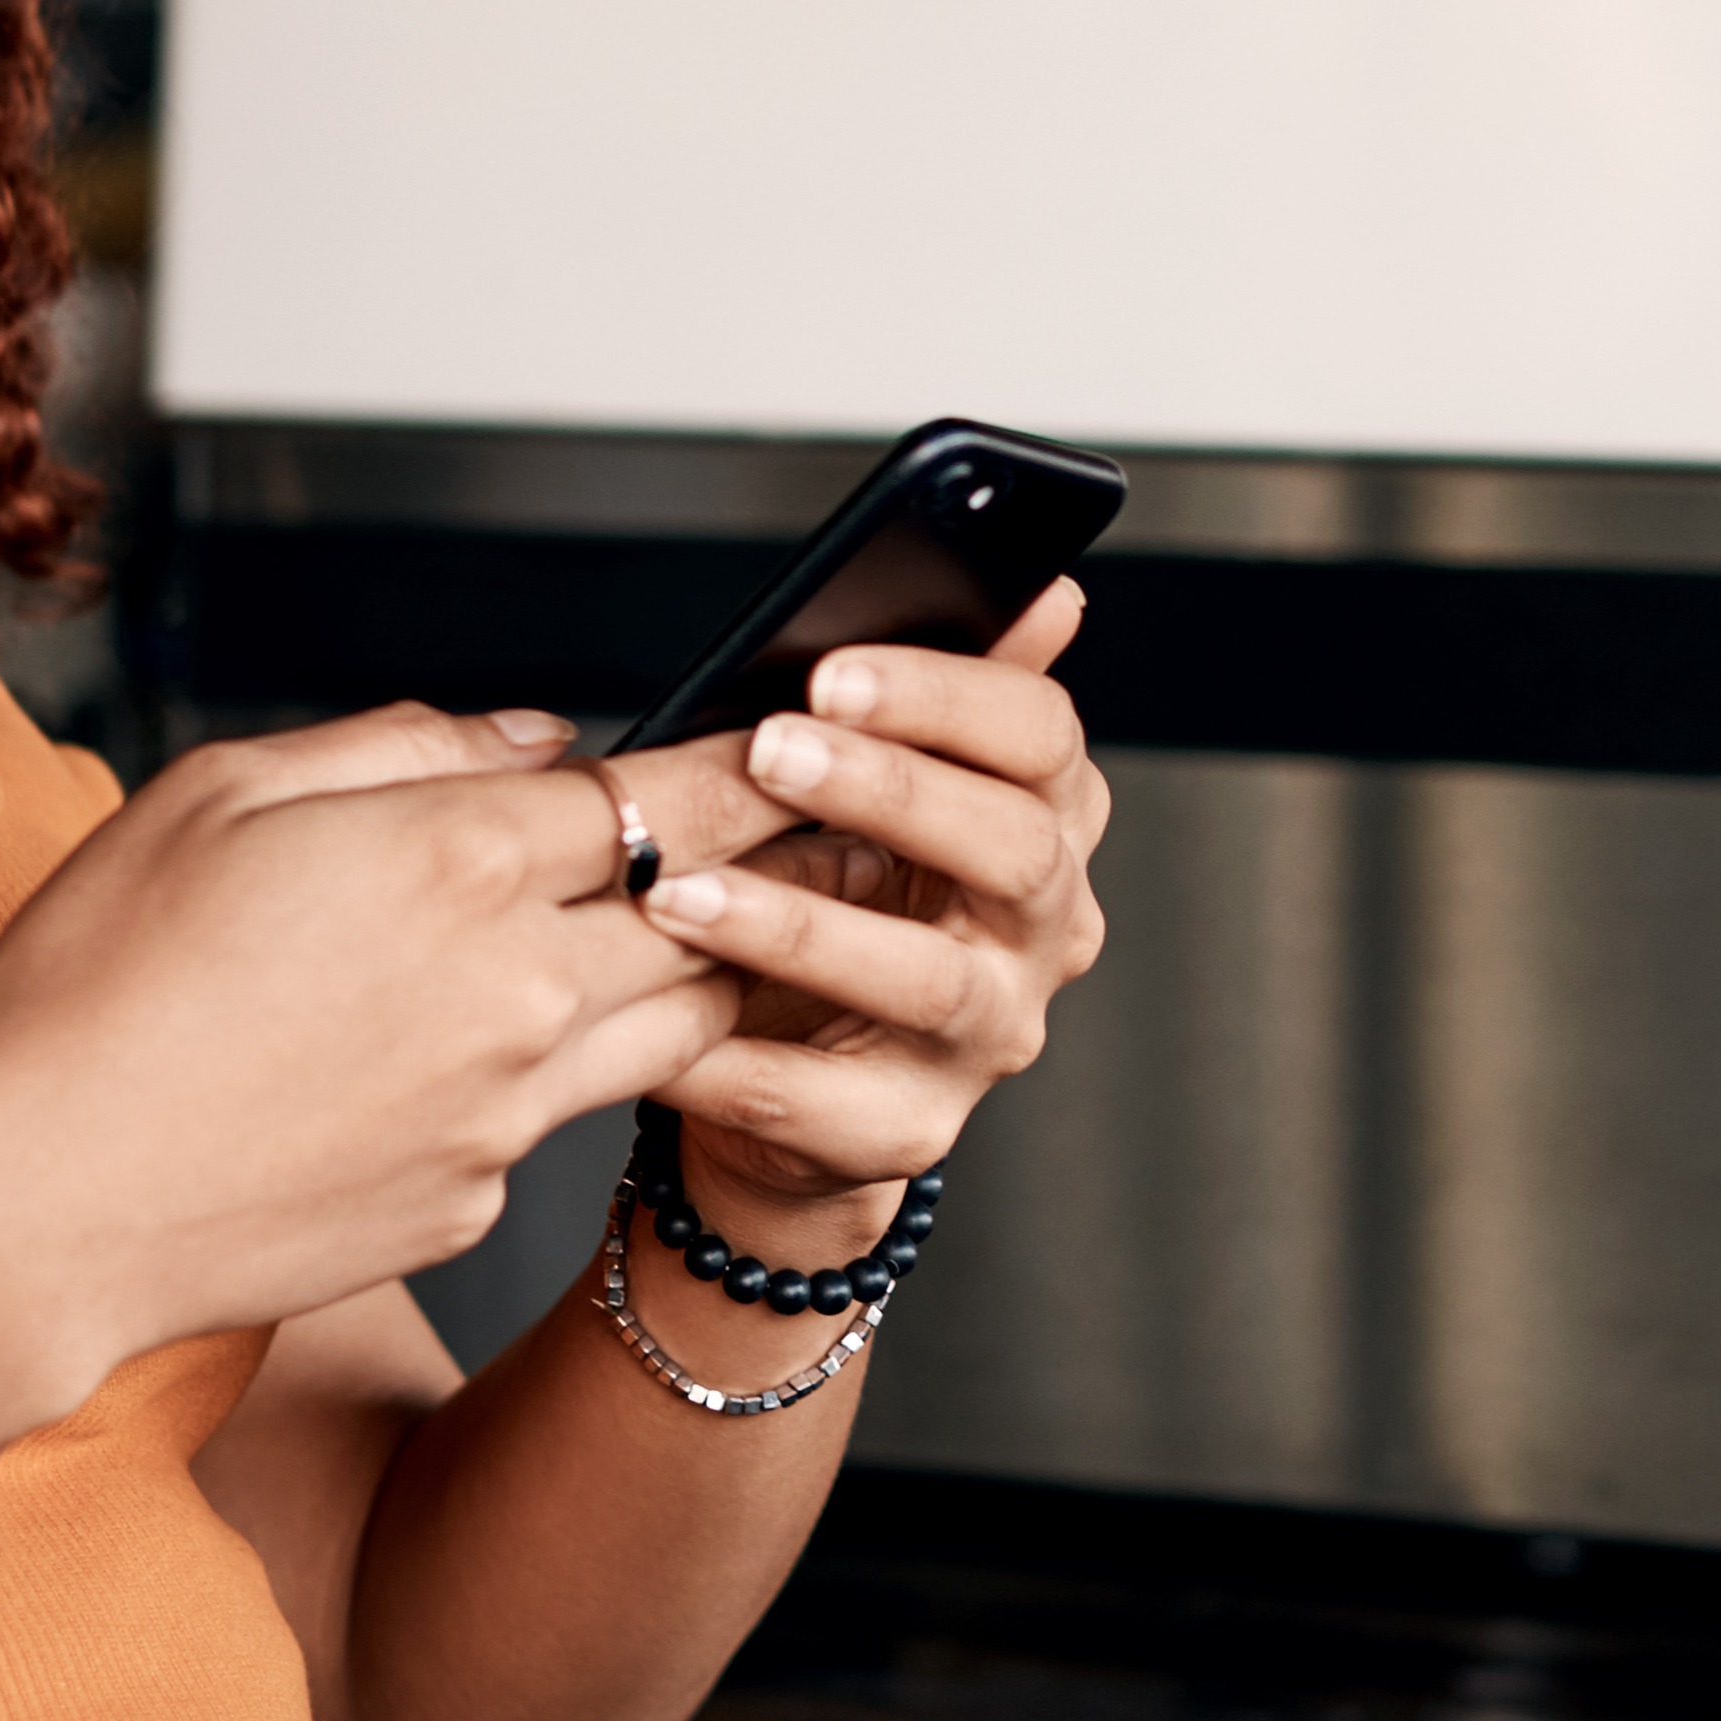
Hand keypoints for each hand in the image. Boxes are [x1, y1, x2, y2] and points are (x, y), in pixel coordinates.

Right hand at [0, 705, 740, 1360]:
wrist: (32, 1204)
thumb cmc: (93, 984)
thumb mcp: (219, 792)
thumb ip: (400, 747)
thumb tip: (535, 741)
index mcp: (457, 859)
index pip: (670, 795)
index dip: (749, 766)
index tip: (795, 745)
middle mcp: (517, 989)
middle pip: (712, 918)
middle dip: (760, 873)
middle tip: (797, 840)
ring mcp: (507, 1112)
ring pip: (673, 1029)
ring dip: (688, 977)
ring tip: (685, 937)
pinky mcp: (473, 1202)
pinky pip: (558, 1121)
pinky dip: (555, 1078)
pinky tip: (494, 1055)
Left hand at [624, 581, 1109, 1215]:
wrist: (792, 1065)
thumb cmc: (827, 892)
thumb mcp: (870, 780)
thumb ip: (938, 689)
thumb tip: (1050, 593)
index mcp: (1041, 820)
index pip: (1043, 739)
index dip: (947, 697)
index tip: (834, 669)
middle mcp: (1038, 929)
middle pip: (1014, 848)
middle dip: (891, 791)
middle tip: (769, 752)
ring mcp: (986, 1035)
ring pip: (926, 977)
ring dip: (800, 927)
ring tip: (684, 894)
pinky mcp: (912, 1128)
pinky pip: (834, 1101)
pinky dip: (745, 1065)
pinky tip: (670, 1032)